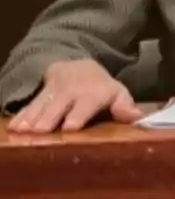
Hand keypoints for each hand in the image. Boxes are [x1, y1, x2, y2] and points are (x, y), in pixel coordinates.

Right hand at [8, 59, 141, 132]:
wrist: (77, 65)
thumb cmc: (101, 88)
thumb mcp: (117, 93)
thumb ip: (124, 106)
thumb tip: (136, 116)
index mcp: (92, 95)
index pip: (84, 106)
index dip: (77, 116)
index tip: (70, 127)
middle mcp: (70, 93)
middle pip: (58, 107)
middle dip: (49, 119)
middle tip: (40, 132)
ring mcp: (52, 93)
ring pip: (40, 106)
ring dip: (31, 119)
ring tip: (22, 132)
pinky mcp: (39, 95)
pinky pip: (29, 105)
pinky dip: (21, 115)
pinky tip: (14, 127)